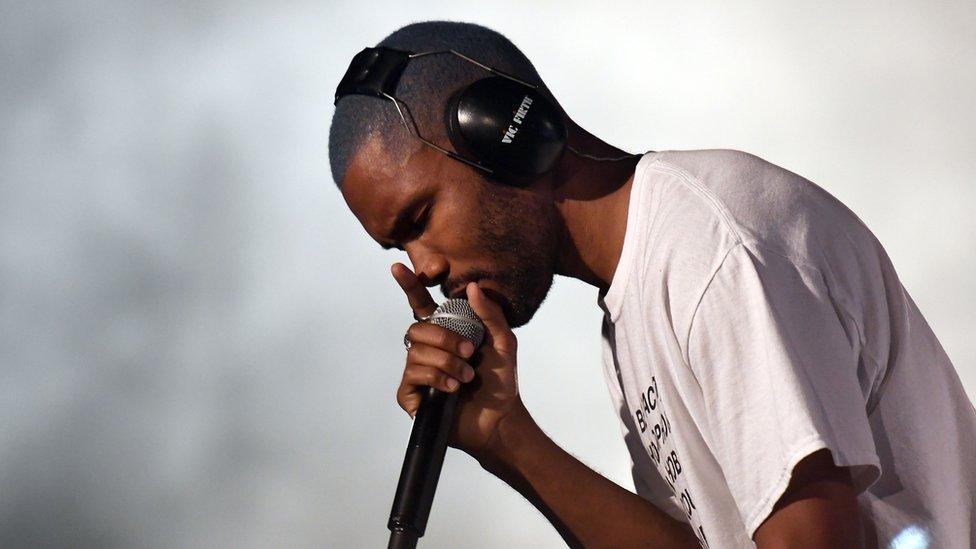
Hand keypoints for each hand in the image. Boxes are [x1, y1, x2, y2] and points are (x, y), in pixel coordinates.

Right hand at [391, 262, 524, 460]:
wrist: (499, 418)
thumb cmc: (500, 381)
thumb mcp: (504, 342)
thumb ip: (490, 314)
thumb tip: (471, 287)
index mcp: (445, 333)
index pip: (421, 305)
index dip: (409, 286)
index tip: (397, 266)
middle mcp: (427, 350)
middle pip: (417, 329)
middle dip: (446, 339)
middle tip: (470, 354)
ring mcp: (417, 373)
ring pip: (416, 352)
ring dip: (447, 363)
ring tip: (466, 377)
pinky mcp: (411, 395)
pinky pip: (413, 375)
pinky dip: (436, 378)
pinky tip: (452, 389)